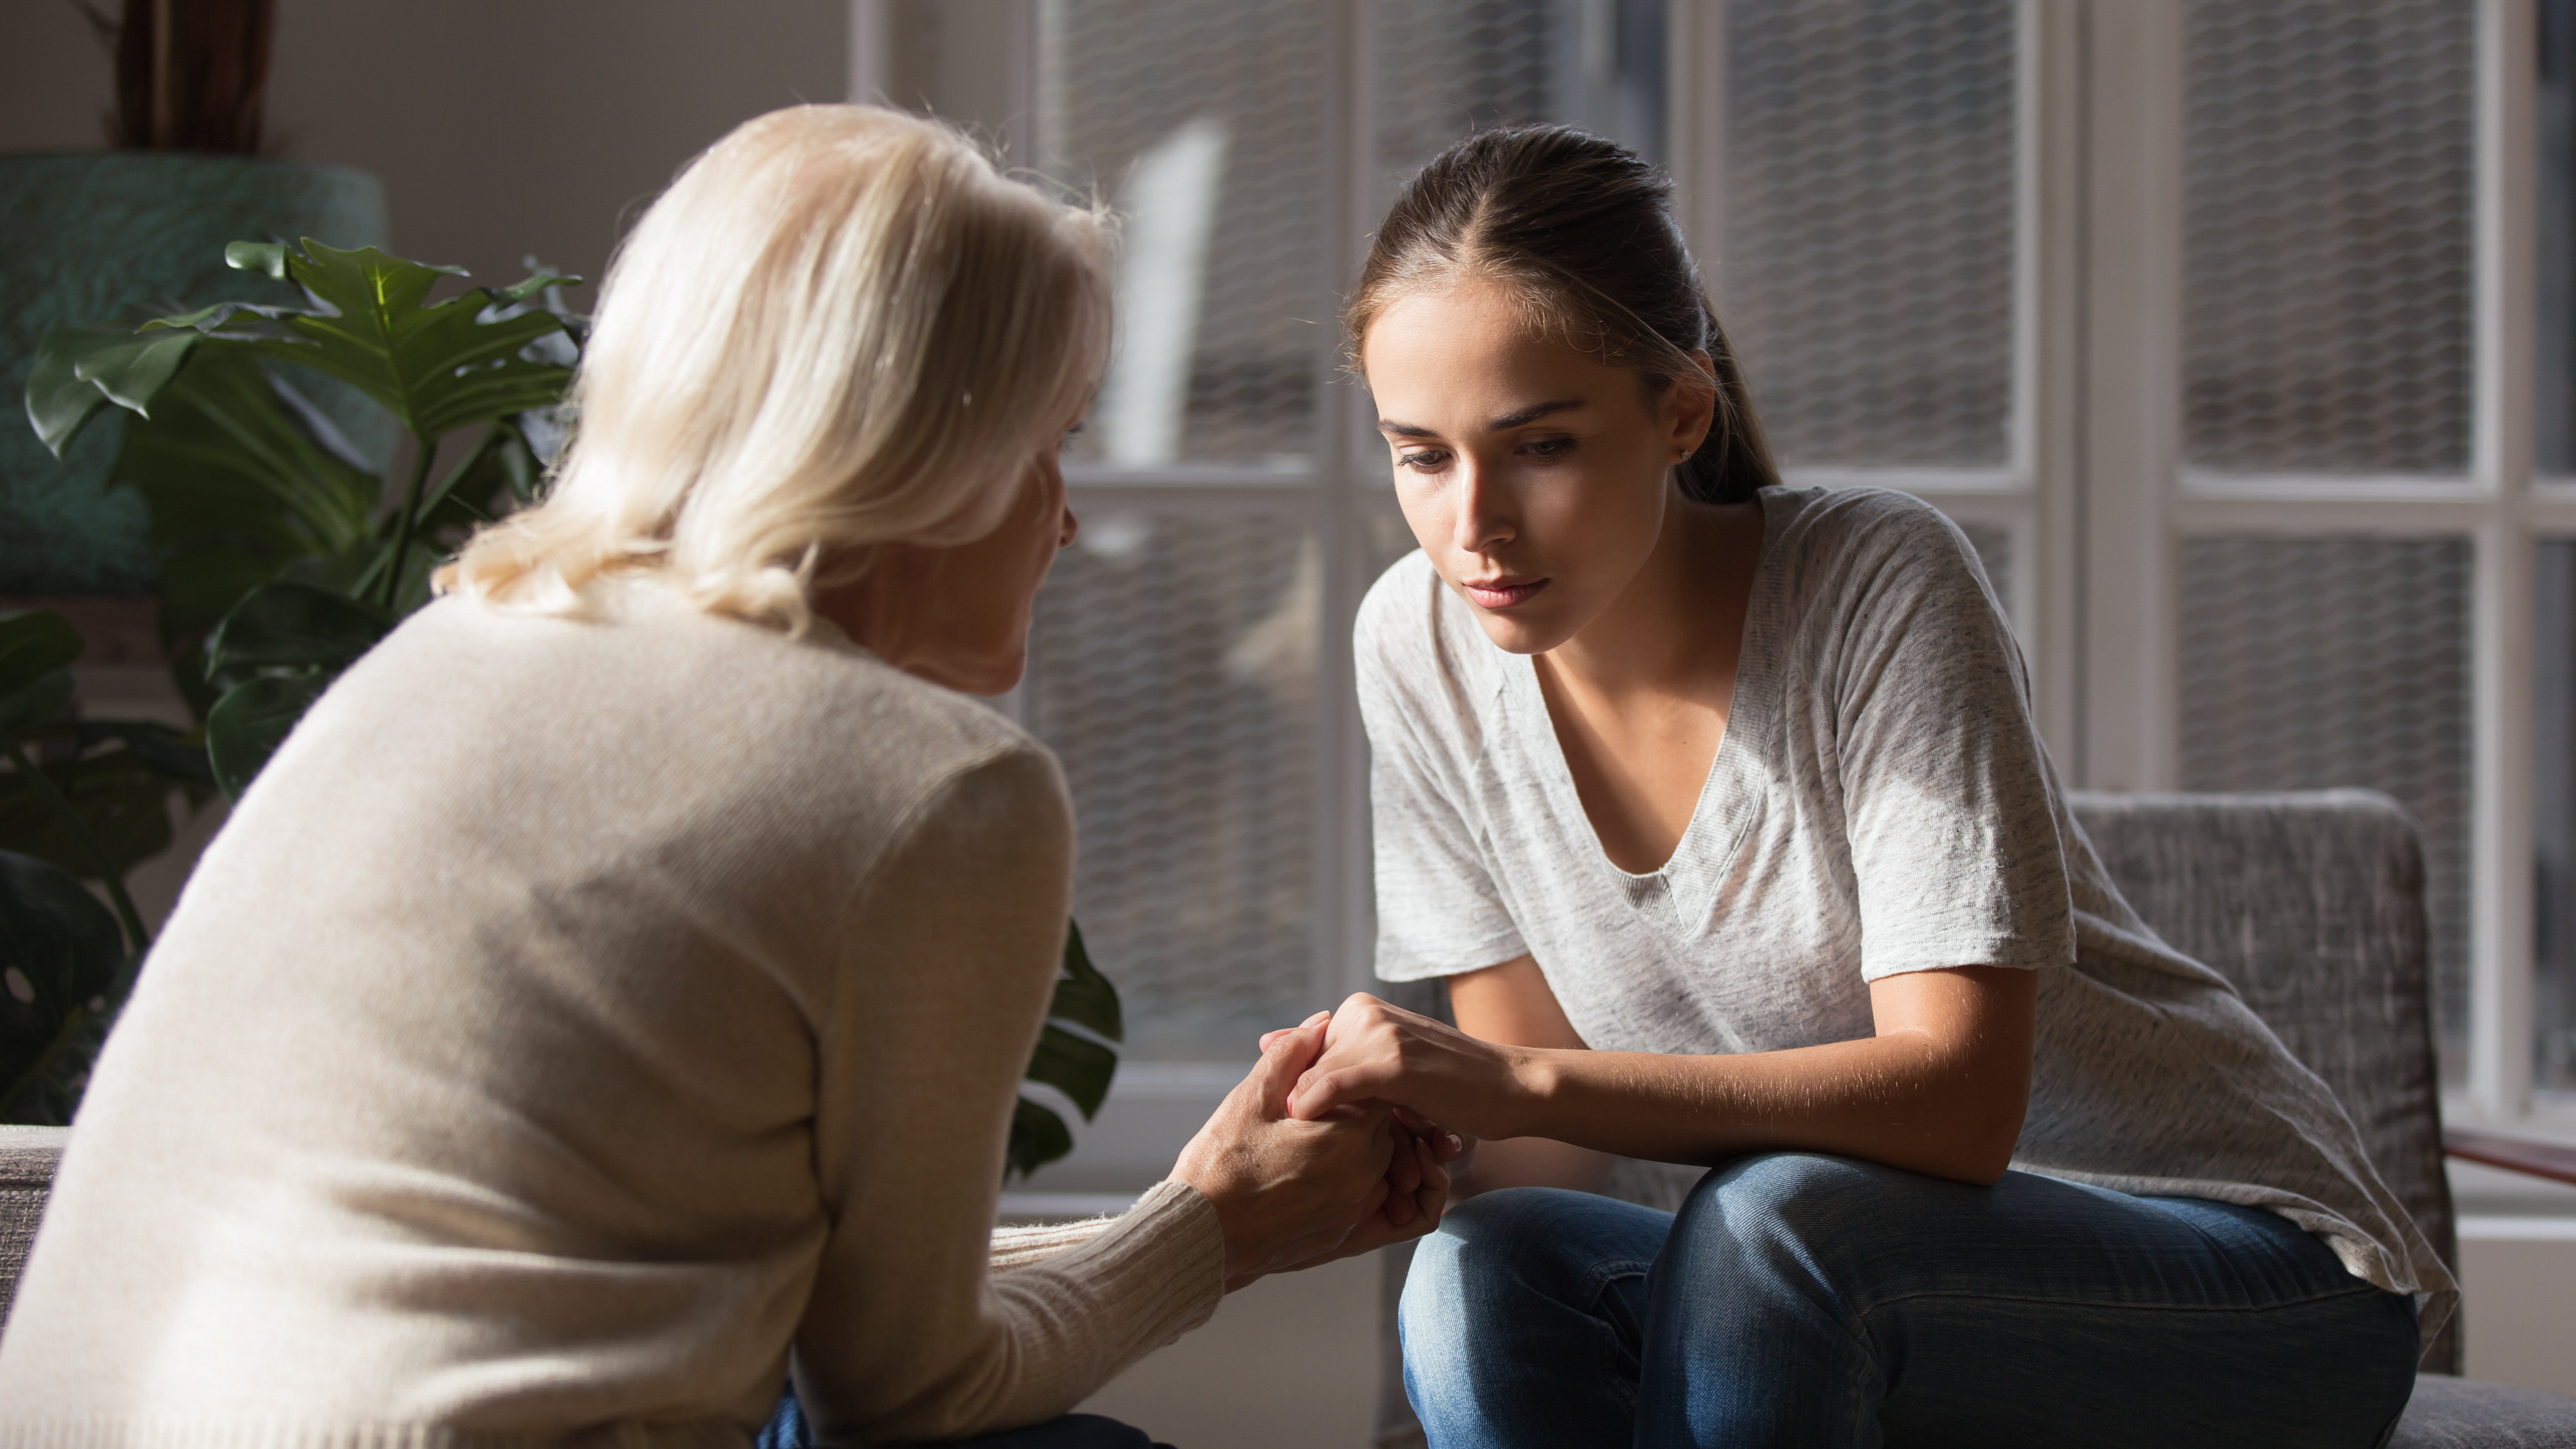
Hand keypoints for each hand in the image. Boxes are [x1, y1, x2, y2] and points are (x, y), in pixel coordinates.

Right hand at [1170, 1015, 1444, 1290]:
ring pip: (1384, 1166)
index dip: (1354, 1078)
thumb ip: (1292, 1056)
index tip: (1327, 1078)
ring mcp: (1357, 1212)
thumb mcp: (1251, 1099)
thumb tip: (1322, 1024)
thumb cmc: (1220, 1165)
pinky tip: (1332, 1176)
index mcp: (1349, 1137)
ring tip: (1317, 1141)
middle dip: (1359, 1111)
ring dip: (1363, 1148)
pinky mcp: (1345, 1239)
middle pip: (1386, 1128)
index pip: (1380, 1090)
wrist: (1198, 1236)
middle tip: (1319, 1108)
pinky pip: (1380, 1206)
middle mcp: (1365, 1177)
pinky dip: (1367, 1187)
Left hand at [1285, 993, 1529, 1139]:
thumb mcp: (1384, 1066)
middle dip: (1302, 1111)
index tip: (1292, 1130)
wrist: (1510, 1089)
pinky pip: (1335, 1083)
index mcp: (1359, 1011)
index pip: (1302, 1055)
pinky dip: (1315, 1104)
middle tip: (1300, 1147)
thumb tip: (1265, 1040)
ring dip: (1313, 1121)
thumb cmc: (1448, 1086)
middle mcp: (1365, 1013)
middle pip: (1305, 1068)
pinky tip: (1304, 1122)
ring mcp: (1380, 1034)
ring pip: (1315, 1077)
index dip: (1295, 1094)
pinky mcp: (1395, 1062)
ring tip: (1321, 1152)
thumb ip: (1328, 1053)